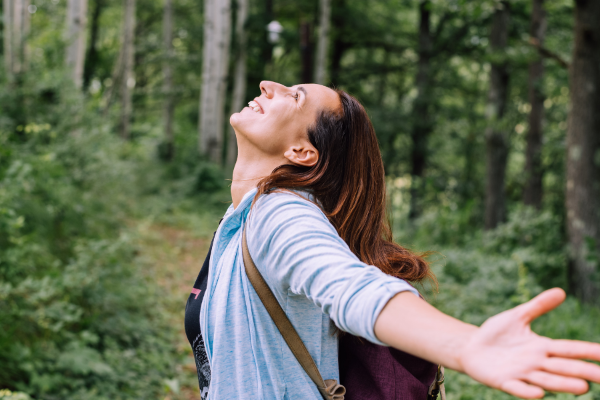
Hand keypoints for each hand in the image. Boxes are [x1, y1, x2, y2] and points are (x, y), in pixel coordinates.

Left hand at [459, 288, 599, 397]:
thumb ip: (538, 306)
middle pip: (564, 368)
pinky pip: (517, 388)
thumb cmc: (495, 333)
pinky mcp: (503, 381)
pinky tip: (539, 394)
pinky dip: (527, 391)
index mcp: (542, 347)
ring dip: (563, 384)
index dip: (588, 352)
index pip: (570, 349)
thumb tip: (561, 291)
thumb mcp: (517, 316)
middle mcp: (536, 363)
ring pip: (546, 381)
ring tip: (582, 387)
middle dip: (585, 372)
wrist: (470, 347)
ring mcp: (521, 374)